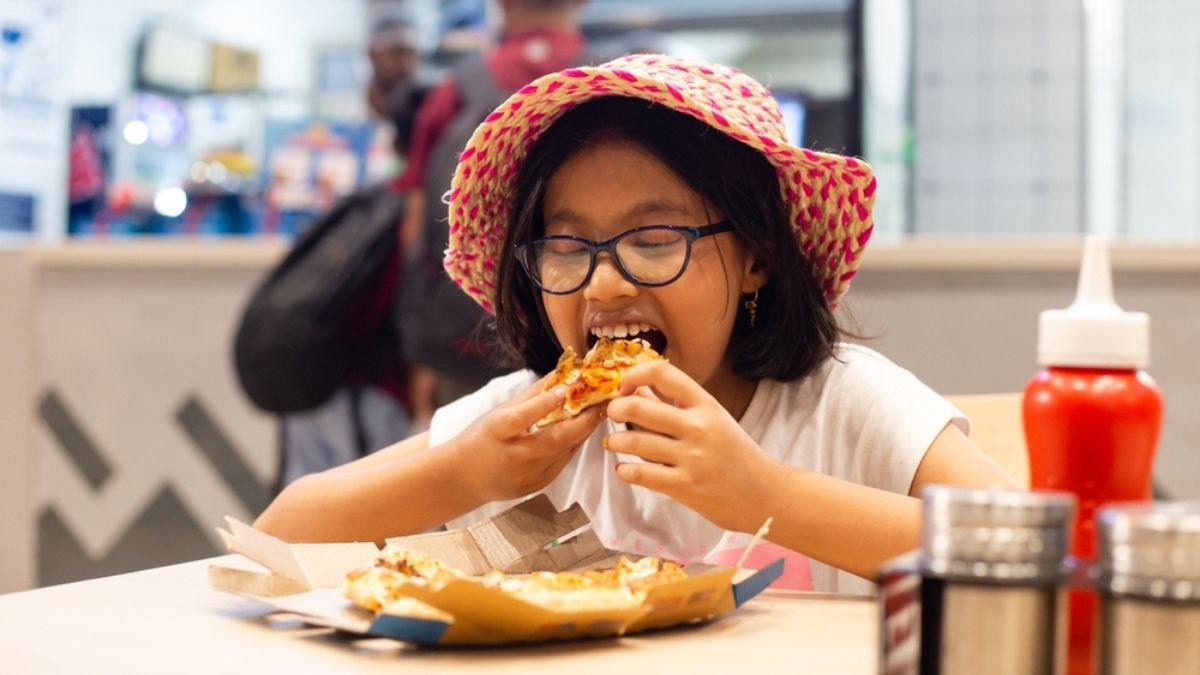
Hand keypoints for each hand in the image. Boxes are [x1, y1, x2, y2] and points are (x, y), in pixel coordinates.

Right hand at [454, 373, 602, 502]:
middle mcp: (512, 457)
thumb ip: (532, 395)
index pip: (521, 418)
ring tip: (599, 412)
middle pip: (551, 441)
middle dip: (581, 423)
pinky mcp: (536, 487)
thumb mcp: (499, 411)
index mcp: (496, 433)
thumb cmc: (482, 437)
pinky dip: (573, 446)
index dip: (543, 405)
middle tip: (602, 403)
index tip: (566, 388)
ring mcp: (525, 476)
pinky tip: (583, 432)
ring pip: (562, 453)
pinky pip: (561, 463)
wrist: (464, 479)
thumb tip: (562, 372)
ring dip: (583, 432)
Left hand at [604, 361, 776, 532]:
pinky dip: (625, 471)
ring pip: (636, 441)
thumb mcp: (714, 420)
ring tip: (614, 443)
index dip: (635, 374)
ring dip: (617, 441)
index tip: (625, 386)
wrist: (765, 495)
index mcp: (706, 405)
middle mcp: (698, 427)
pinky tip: (623, 469)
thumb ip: (677, 404)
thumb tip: (640, 388)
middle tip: (611, 413)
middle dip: (616, 408)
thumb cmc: (737, 454)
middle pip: (640, 407)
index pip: (663, 373)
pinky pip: (642, 474)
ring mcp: (691, 457)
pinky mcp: (684, 486)